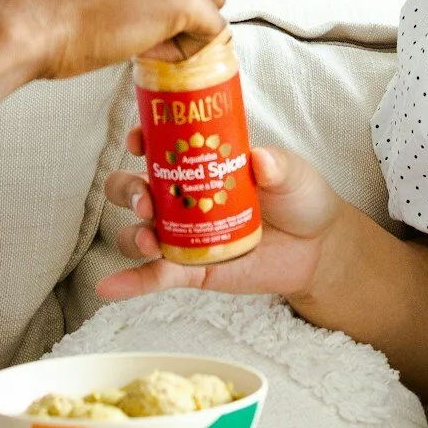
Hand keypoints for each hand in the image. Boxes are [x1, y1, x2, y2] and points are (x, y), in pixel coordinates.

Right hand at [96, 139, 346, 301]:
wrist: (319, 247)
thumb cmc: (300, 199)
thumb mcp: (292, 174)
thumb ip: (277, 166)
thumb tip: (260, 159)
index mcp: (200, 164)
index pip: (159, 147)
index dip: (142, 140)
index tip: (139, 140)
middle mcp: (182, 197)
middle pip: (134, 188)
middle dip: (129, 191)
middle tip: (147, 198)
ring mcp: (183, 234)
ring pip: (138, 232)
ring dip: (133, 235)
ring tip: (150, 241)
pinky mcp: (191, 269)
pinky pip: (154, 276)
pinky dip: (130, 281)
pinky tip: (108, 287)